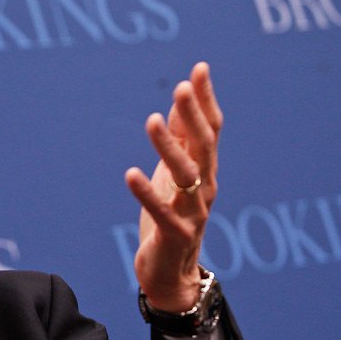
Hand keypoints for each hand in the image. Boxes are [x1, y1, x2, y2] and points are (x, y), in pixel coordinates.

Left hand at [124, 62, 222, 311]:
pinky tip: (130, 173)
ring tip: (152, 119)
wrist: (172, 271)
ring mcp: (193, 212)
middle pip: (204, 146)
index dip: (206, 100)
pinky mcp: (175, 234)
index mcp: (205, 170)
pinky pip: (162, 211)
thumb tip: (181, 101)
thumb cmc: (172, 216)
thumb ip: (180, 141)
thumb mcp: (174, 174)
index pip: (210, 129)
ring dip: (168, 147)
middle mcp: (205, 187)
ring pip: (185, 175)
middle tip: (181, 87)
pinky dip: (146, 193)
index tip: (199, 68)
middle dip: (193, 116)